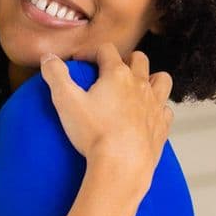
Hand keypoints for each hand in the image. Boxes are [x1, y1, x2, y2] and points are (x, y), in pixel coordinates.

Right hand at [41, 41, 173, 180]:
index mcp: (117, 75)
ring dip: (150, 79)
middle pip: (139, 59)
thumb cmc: (95, 134)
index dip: (92, 52)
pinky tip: (146, 116)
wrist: (122, 166)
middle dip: (125, 60)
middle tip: (110, 74)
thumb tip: (48, 58)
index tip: (81, 62)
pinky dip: (158, 108)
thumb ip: (56, 75)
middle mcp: (140, 85)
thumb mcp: (66, 101)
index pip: (106, 50)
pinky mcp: (162, 126)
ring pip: (161, 79)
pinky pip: (166, 109)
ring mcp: (155, 105)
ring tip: (136, 89)